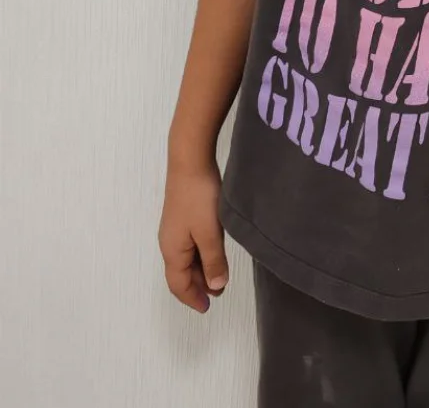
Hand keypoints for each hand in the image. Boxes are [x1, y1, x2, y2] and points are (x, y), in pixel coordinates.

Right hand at [158, 160, 228, 313]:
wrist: (190, 160)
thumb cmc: (197, 196)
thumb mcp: (209, 233)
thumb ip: (214, 261)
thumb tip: (216, 287)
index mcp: (172, 250)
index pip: (178, 284)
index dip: (192, 298)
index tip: (207, 307)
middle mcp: (169, 241)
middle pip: (181, 273)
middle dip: (198, 286)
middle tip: (217, 293)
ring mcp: (175, 228)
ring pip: (186, 258)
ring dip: (201, 270)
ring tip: (219, 275)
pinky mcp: (183, 215)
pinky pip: (190, 244)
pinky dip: (201, 254)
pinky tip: (214, 250)